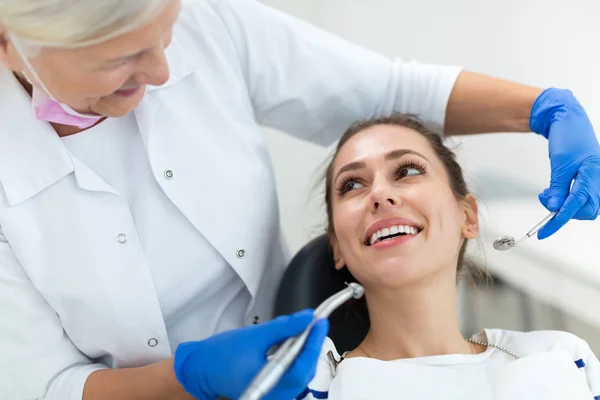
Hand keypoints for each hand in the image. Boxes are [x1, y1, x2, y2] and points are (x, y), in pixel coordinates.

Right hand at [173, 309, 328, 399]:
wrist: (201, 370)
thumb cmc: (222, 355)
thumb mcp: (255, 336)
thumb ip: (284, 327)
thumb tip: (307, 318)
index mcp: (269, 385)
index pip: (302, 366)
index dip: (314, 343)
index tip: (320, 323)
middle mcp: (275, 396)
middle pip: (304, 373)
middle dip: (311, 347)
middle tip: (316, 324)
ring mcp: (274, 396)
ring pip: (299, 375)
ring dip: (305, 353)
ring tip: (307, 331)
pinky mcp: (272, 392)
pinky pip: (291, 377)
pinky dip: (295, 360)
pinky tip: (295, 344)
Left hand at [530, 88, 599, 238]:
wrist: (569, 119)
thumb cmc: (568, 136)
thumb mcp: (560, 163)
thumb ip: (557, 187)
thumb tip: (553, 208)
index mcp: (593, 175)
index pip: (576, 206)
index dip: (558, 221)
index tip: (544, 231)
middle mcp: (598, 180)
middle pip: (586, 211)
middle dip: (565, 212)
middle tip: (546, 201)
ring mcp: (595, 179)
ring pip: (585, 206)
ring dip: (566, 206)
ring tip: (548, 195)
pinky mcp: (589, 179)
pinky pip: (582, 197)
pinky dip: (567, 199)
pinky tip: (554, 192)